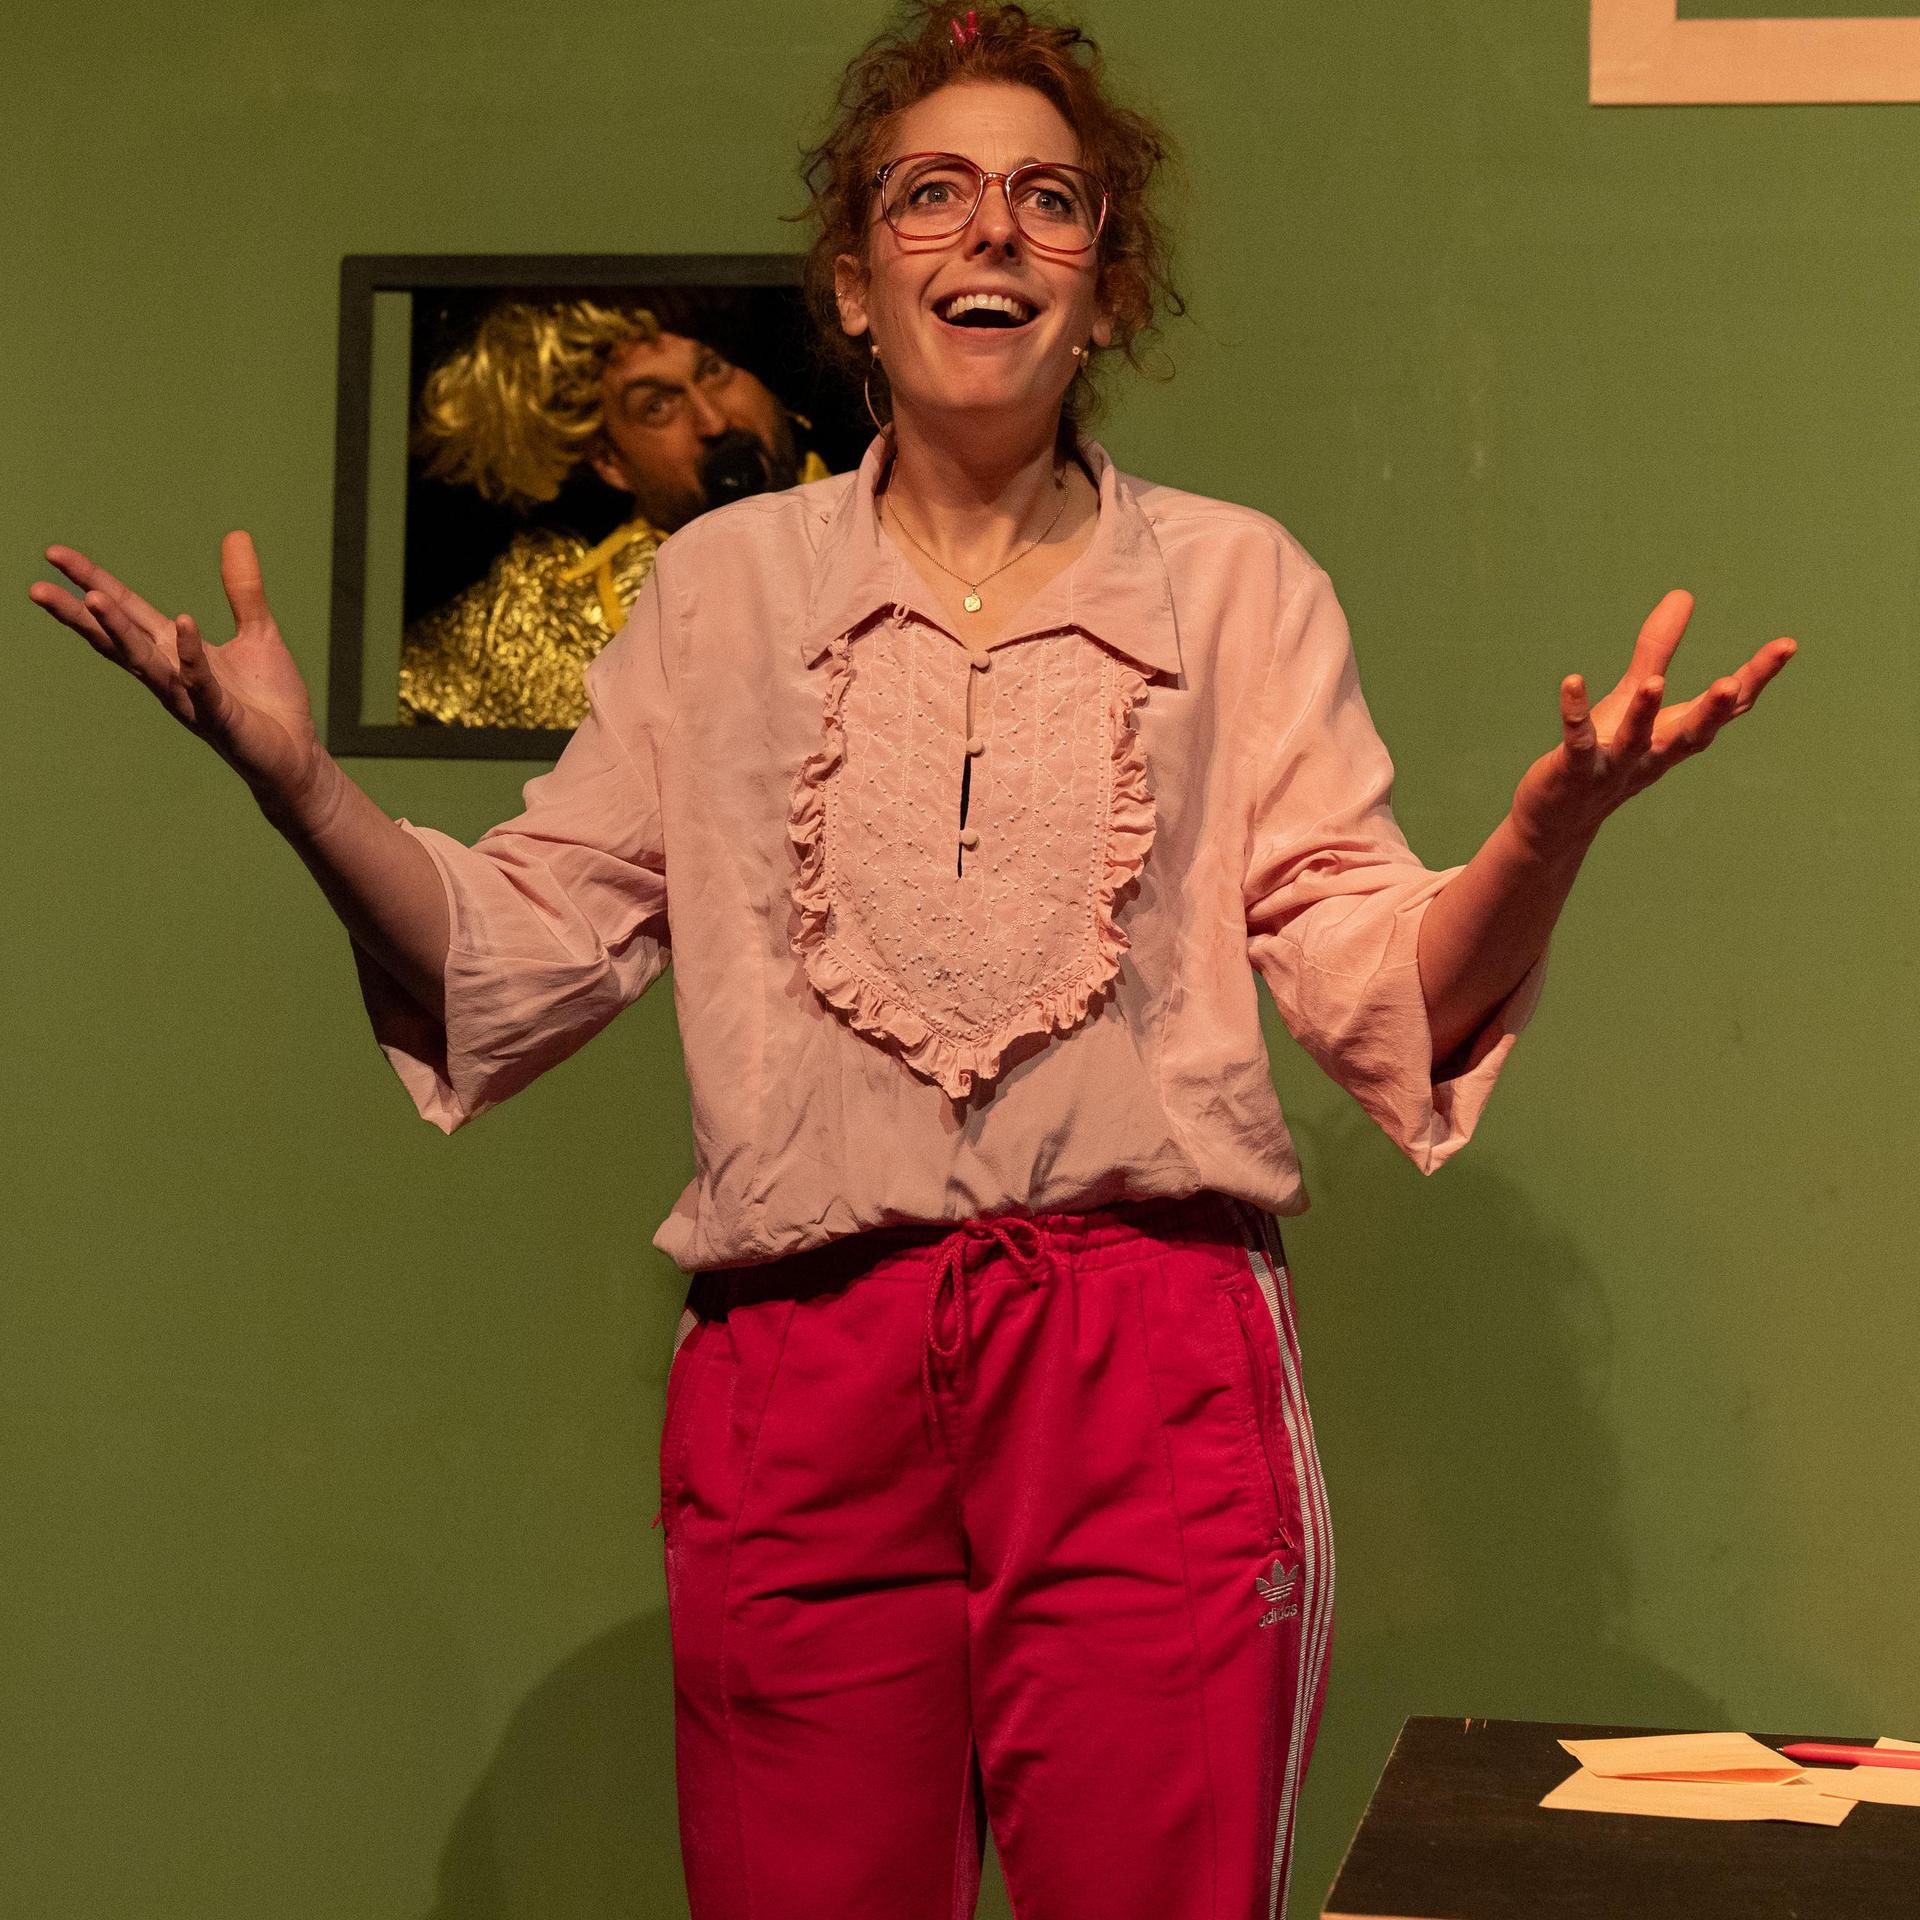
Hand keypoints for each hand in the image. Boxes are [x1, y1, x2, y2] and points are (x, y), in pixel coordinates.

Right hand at [28, 531, 321, 807]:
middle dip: (80, 612)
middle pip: (117, 636)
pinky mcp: (220, 717)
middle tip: (37, 586)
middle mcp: (171, 673)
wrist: (296, 755)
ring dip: (119, 631)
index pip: (126, 609)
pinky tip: (183, 623)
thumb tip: (237, 534)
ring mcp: (191, 697)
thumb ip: (244, 589)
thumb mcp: (259, 633)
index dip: (92, 581)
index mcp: (174, 649)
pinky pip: (200, 683)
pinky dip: (191, 656)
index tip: (53, 553)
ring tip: (93, 598)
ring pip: (145, 661)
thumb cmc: (269, 700)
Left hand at [1510, 589, 1795, 855]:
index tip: (1787, 644)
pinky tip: (1572, 681)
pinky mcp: (1574, 771)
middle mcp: (1654, 755)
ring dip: (1645, 714)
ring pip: (1635, 742)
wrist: (1560, 817)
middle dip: (1712, 711)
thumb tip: (1683, 593)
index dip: (1758, 678)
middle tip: (1732, 684)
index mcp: (1677, 735)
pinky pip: (1576, 741)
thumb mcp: (1634, 698)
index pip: (1727, 709)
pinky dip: (1575, 713)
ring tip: (1654, 683)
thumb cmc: (1605, 751)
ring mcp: (1615, 767)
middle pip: (1691, 734)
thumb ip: (1658, 650)